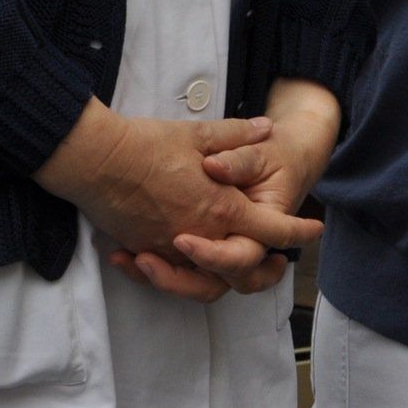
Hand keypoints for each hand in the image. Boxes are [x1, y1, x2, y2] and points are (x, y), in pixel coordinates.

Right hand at [36, 101, 321, 302]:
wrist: (93, 160)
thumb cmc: (145, 144)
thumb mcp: (197, 133)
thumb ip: (235, 136)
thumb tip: (266, 128)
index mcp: (221, 208)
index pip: (271, 228)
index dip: (296, 230)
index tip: (314, 229)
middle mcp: (199, 236)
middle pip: (241, 267)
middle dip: (264, 269)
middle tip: (278, 263)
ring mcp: (169, 248)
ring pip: (204, 279)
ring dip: (222, 276)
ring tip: (232, 266)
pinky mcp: (142, 249)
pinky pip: (168, 272)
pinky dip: (177, 270)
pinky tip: (181, 256)